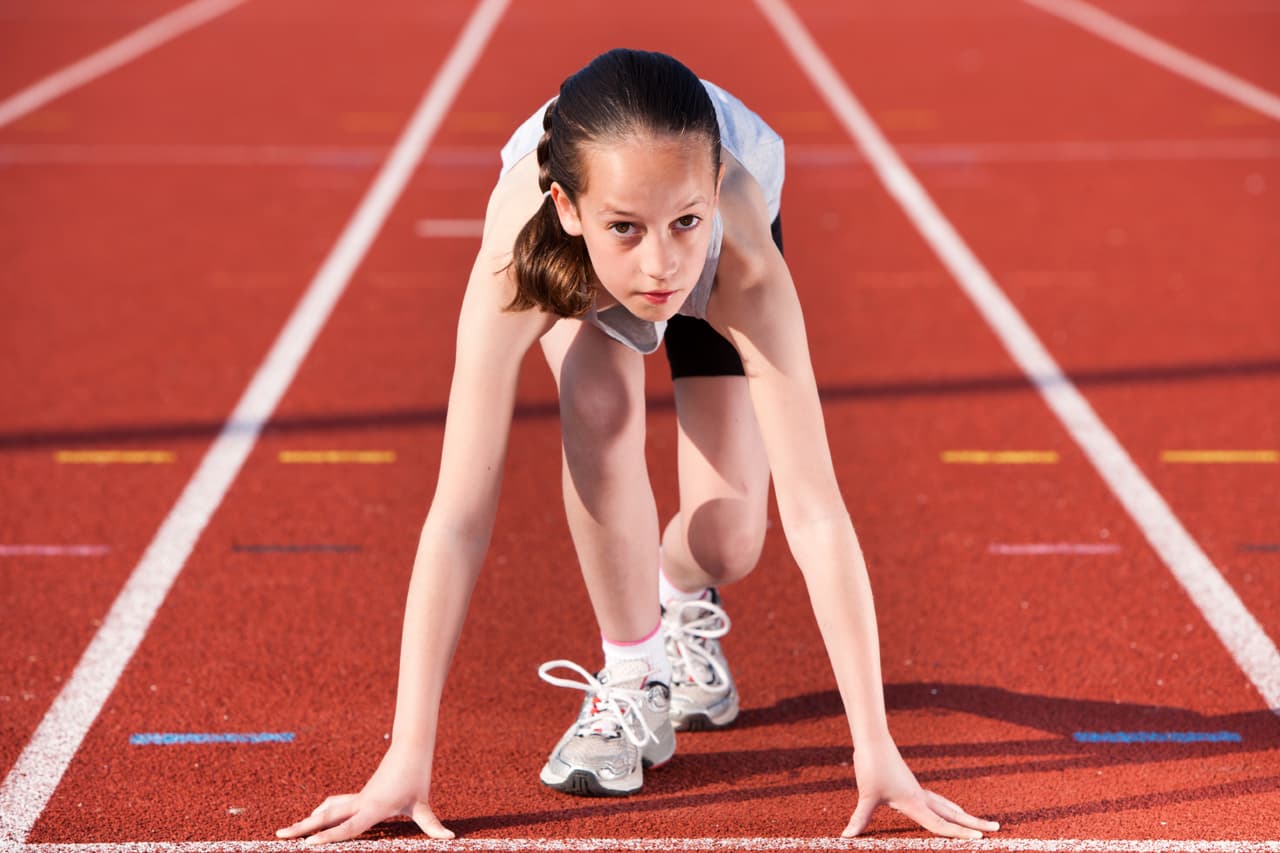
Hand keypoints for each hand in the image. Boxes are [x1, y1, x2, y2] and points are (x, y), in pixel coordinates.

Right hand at [274, 744, 453, 844]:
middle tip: (280, 835)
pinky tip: (317, 816)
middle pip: (326, 817)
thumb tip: (450, 838)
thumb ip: (432, 824)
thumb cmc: (416, 777)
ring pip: (328, 809)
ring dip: (309, 819)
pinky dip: (323, 811)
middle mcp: (360, 803)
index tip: (308, 845)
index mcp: (373, 808)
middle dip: (303, 827)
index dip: (328, 838)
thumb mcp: (422, 804)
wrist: (410, 749)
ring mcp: (358, 798)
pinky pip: (336, 804)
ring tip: (290, 830)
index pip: (347, 827)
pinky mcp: (360, 794)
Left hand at [843, 737, 998, 839]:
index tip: (980, 840)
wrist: (873, 740)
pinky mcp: (911, 784)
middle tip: (996, 828)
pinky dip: (946, 807)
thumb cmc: (872, 766)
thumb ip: (860, 818)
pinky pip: (934, 800)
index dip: (959, 834)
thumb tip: (846, 836)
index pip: (941, 824)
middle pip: (953, 813)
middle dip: (974, 823)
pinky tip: (943, 808)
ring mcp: (917, 790)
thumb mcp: (866, 794)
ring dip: (962, 814)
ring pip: (946, 805)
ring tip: (976, 822)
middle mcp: (921, 797)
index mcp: (915, 802)